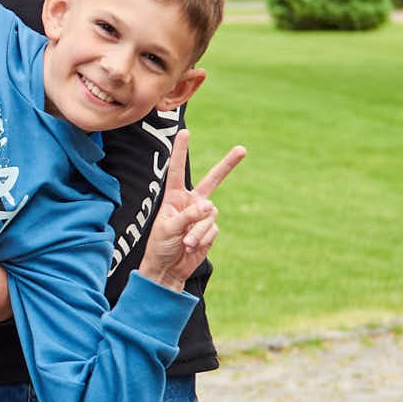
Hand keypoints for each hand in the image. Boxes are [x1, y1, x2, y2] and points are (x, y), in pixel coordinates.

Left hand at [139, 129, 243, 290]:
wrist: (167, 269)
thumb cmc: (160, 246)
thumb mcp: (168, 228)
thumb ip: (188, 215)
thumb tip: (210, 206)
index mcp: (174, 197)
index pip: (178, 170)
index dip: (181, 151)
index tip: (184, 132)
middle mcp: (191, 202)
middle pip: (213, 180)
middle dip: (228, 165)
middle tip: (242, 149)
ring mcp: (202, 216)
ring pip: (210, 215)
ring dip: (198, 230)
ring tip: (186, 242)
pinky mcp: (210, 230)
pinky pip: (212, 229)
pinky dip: (202, 238)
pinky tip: (191, 247)